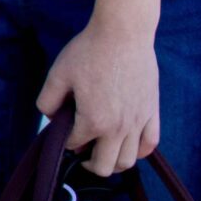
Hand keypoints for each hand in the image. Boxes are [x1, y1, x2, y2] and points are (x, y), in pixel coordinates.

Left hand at [36, 17, 159, 176]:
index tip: (62, 132)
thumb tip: (51, 117)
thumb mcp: (58, 74)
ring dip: (113, 161)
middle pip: (105, 167)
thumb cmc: (89, 51)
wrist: (124, 33)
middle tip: (82, 149)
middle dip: (89, 163)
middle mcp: (119, 128)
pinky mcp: (152, 112)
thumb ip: (48, 100)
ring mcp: (138, 122)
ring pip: (128, 161)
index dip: (65, 141)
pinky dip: (139, 151)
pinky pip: (150, 145)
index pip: (75, 146)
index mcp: (94, 121)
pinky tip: (128, 143)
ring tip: (103, 148)